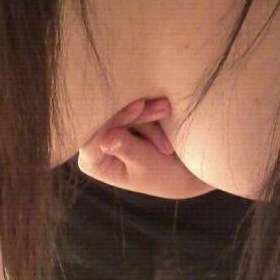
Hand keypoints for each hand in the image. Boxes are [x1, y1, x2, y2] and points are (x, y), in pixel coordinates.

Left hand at [77, 97, 215, 198]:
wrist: (186, 170)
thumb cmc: (166, 175)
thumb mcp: (146, 164)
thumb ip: (127, 148)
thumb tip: (107, 140)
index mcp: (93, 162)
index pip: (96, 135)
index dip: (117, 118)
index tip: (139, 106)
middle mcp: (94, 144)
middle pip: (108, 118)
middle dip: (138, 114)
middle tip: (165, 108)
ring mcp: (107, 129)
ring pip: (122, 109)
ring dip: (148, 112)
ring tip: (168, 111)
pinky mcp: (121, 118)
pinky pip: (130, 105)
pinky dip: (149, 108)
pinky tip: (165, 110)